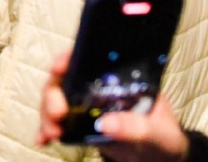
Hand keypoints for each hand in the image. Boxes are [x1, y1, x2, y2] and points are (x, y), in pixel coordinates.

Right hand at [37, 51, 190, 160]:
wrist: (160, 158)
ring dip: (47, 114)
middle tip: (57, 114)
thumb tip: (106, 124)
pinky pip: (58, 122)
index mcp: (118, 78)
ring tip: (51, 133)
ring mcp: (86, 105)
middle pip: (65, 79)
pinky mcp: (79, 124)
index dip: (70, 57)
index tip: (59, 67)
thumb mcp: (158, 132)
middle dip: (53, 94)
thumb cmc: (164, 137)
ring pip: (56, 99)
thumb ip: (137, 127)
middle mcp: (97, 86)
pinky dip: (47, 129)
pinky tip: (43, 139)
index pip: (89, 57)